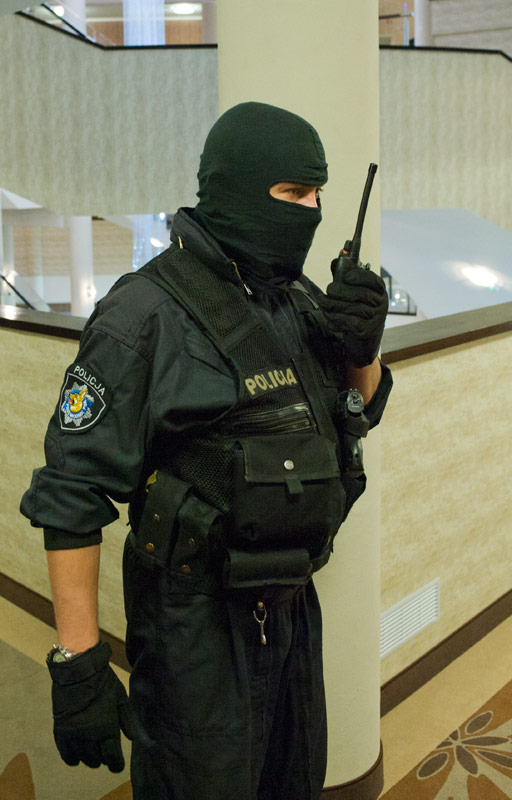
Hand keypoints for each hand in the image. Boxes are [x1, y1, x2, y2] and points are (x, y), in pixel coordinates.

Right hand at [47, 641, 137, 772]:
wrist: (78, 670)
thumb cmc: (103, 683)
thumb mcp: (121, 698)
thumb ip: (129, 720)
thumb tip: (136, 739)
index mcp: (107, 728)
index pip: (112, 758)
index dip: (116, 764)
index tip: (118, 765)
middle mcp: (89, 736)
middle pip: (96, 760)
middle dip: (103, 759)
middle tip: (106, 753)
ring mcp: (73, 735)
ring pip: (82, 758)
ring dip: (89, 758)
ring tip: (93, 753)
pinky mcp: (60, 731)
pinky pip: (65, 753)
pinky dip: (71, 758)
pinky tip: (76, 757)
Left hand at [317, 262, 387, 366]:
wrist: (363, 335)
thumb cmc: (355, 306)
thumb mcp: (352, 289)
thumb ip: (344, 274)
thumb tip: (337, 259)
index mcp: (379, 289)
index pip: (372, 280)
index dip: (359, 276)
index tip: (345, 276)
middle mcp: (381, 303)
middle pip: (362, 295)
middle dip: (342, 291)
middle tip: (328, 289)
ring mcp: (376, 318)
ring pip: (354, 308)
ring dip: (334, 304)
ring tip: (322, 301)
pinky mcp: (367, 331)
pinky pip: (350, 322)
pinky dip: (336, 317)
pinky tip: (327, 313)